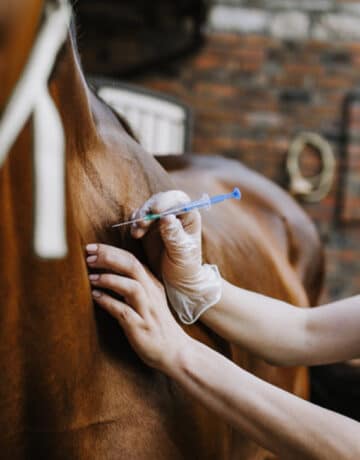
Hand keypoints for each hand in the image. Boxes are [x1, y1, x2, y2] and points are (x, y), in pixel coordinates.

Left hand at [86, 243, 187, 372]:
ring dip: (110, 279)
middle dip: (109, 257)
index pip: (132, 259)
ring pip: (131, 286)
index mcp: (152, 284)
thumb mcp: (148, 300)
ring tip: (91, 276)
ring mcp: (147, 310)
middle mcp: (151, 294)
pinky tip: (96, 297)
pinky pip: (124, 311)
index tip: (92, 248)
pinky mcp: (141, 327)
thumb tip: (107, 274)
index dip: (111, 251)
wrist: (175, 352)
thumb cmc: (157, 325)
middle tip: (88, 254)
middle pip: (132, 266)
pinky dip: (109, 302)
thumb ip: (132, 286)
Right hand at [130, 191, 221, 324]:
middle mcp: (175, 214)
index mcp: (189, 216)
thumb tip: (167, 217)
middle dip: (148, 210)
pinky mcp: (148, 228)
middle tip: (141, 223)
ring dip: (139, 218)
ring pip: (147, 209)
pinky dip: (134, 224)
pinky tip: (135, 235)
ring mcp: (160, 220)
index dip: (165, 201)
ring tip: (137, 233)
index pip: (178, 200)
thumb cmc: (185, 267)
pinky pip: (138, 219)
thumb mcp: (182, 253)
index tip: (155, 212)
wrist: (176, 280)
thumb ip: (174, 235)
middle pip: (159, 201)